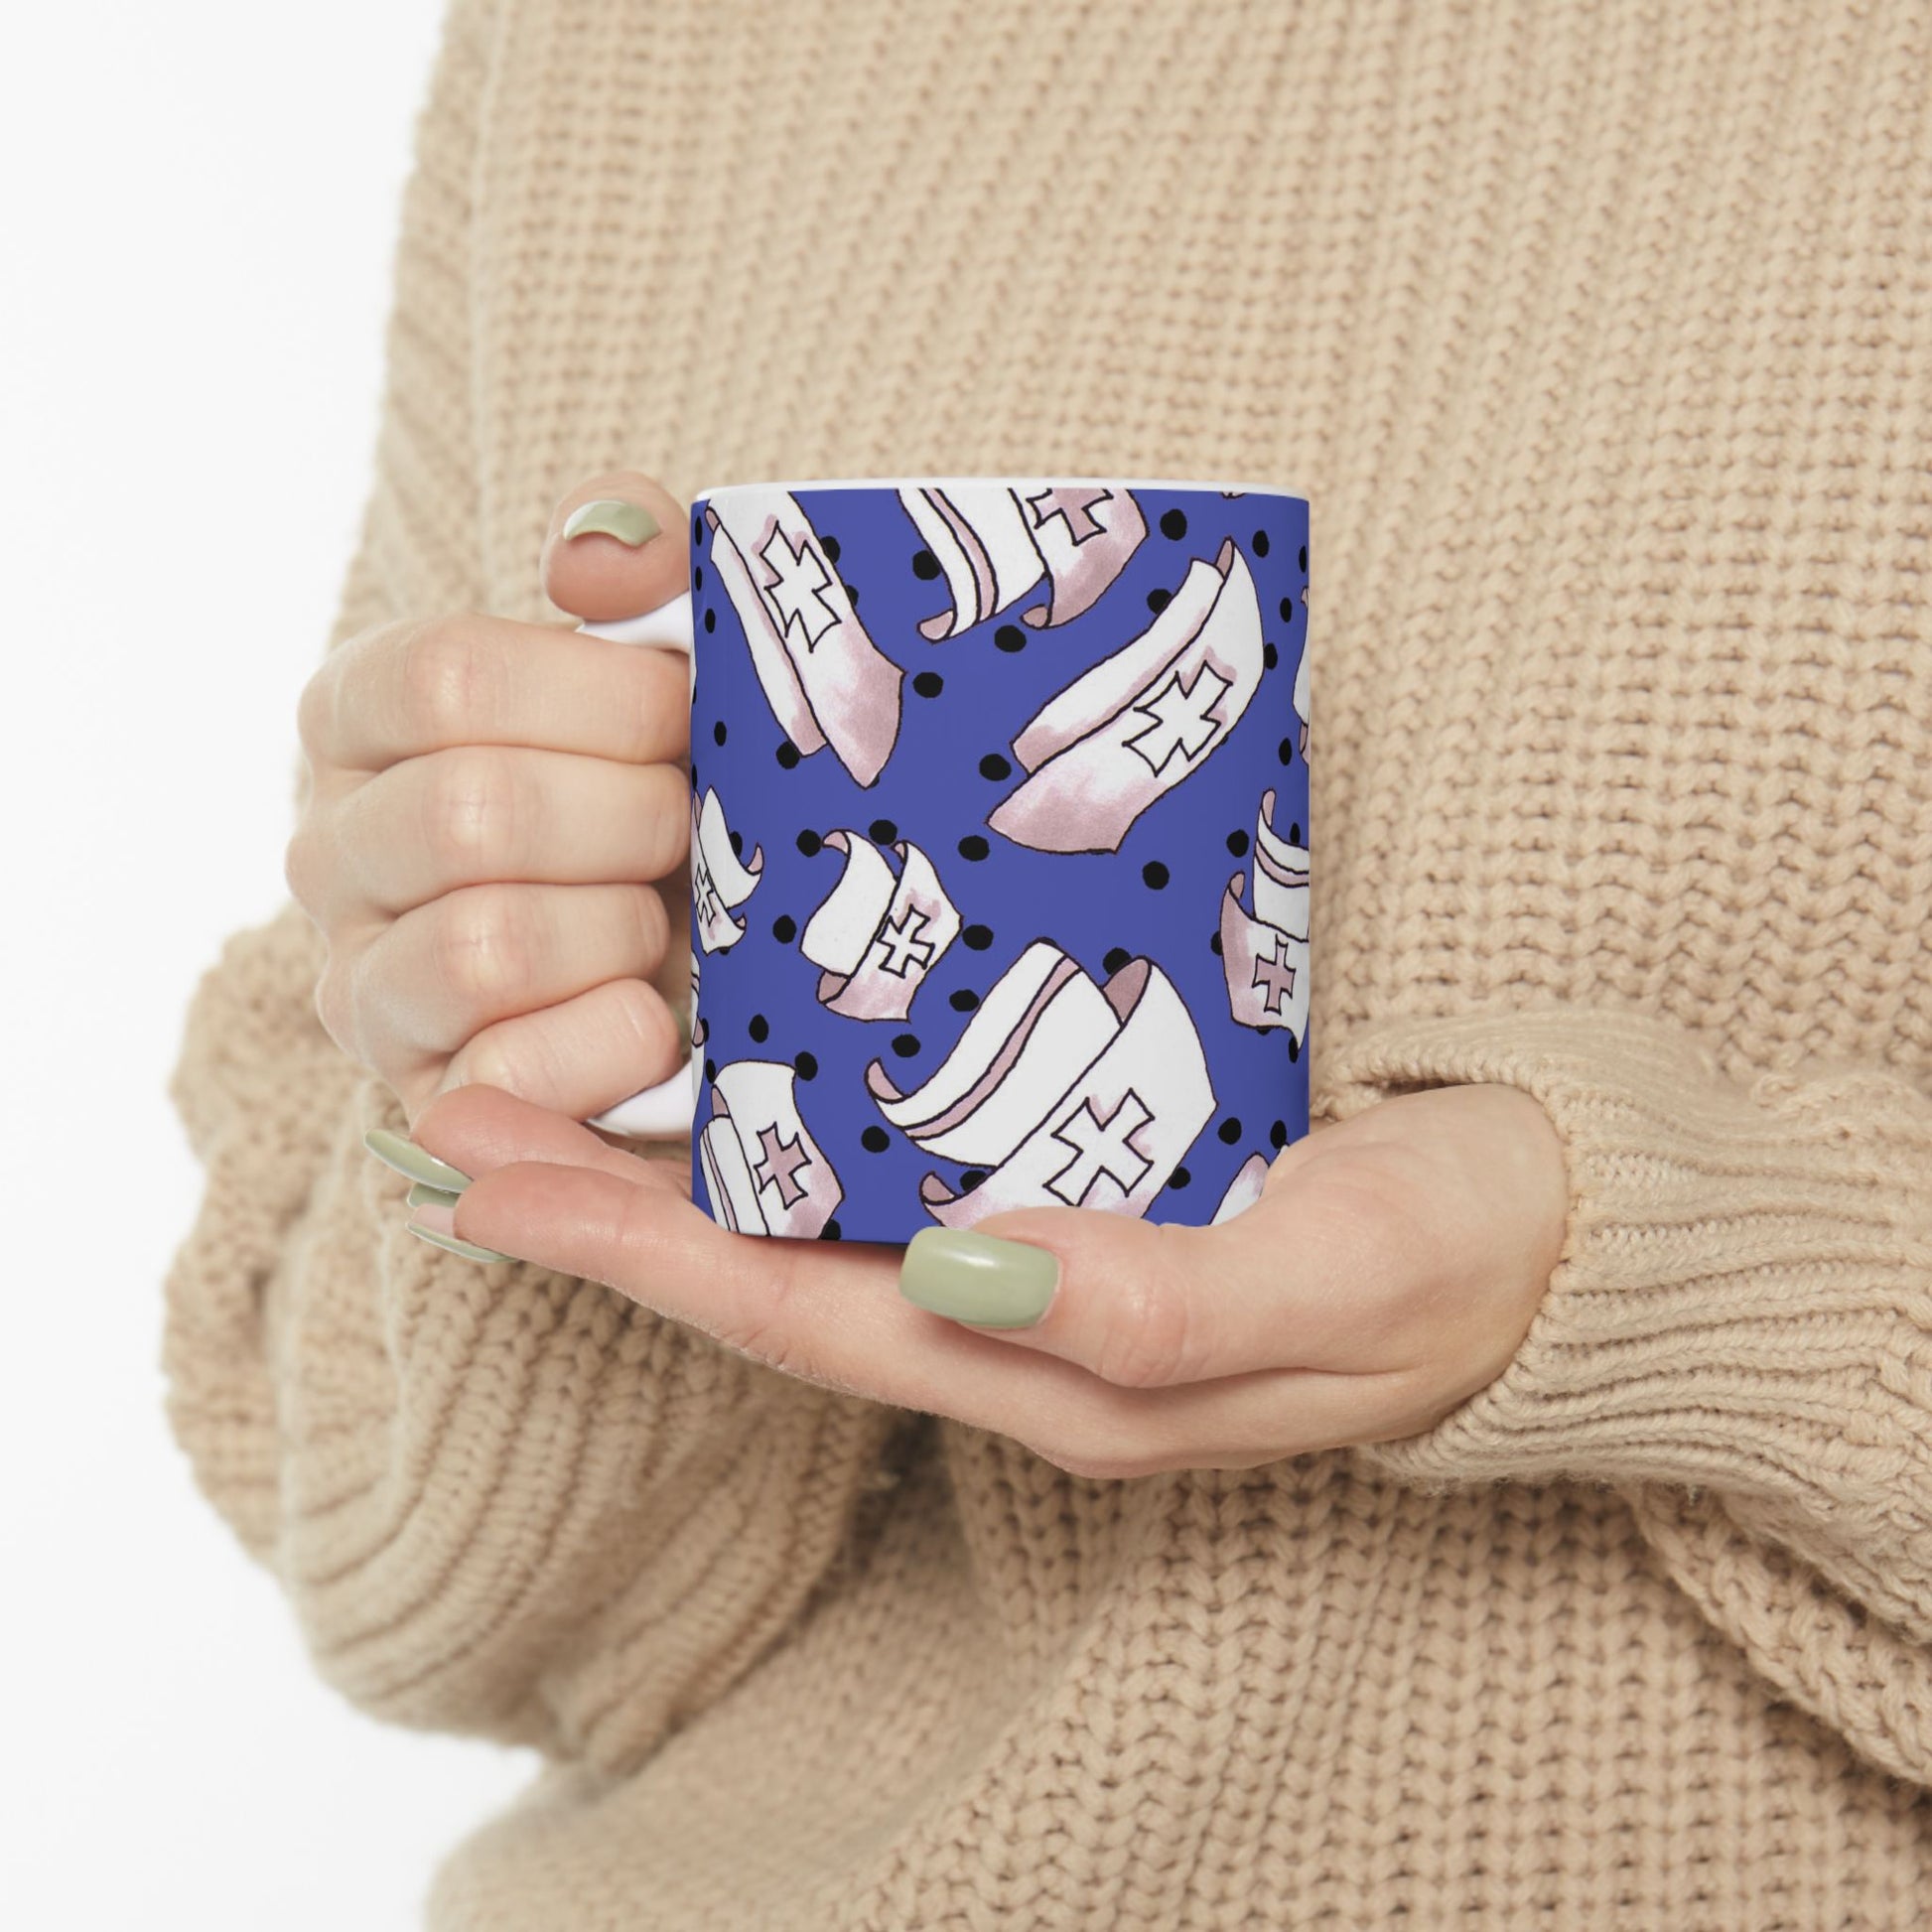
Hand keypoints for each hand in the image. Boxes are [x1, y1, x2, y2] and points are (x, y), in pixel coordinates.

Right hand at [287, 472, 693, 1125]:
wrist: (705, 961)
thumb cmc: (669, 788)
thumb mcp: (663, 661)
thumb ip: (636, 567)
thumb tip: (597, 553)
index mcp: (363, 717)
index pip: (444, 678)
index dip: (601, 699)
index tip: (685, 716)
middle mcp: (330, 849)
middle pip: (471, 813)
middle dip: (632, 821)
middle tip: (692, 828)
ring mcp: (363, 986)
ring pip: (483, 945)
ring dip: (622, 930)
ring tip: (666, 922)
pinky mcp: (425, 1100)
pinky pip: (506, 1075)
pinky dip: (611, 1042)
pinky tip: (659, 1018)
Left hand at [393, 1080, 1568, 1476]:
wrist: (1567, 1233)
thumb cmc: (1462, 1255)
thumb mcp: (1336, 1279)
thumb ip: (1156, 1302)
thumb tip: (963, 1273)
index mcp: (1059, 1368)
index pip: (804, 1314)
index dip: (638, 1253)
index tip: (489, 1180)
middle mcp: (1025, 1324)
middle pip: (776, 1270)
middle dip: (610, 1205)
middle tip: (461, 1115)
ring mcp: (1049, 1260)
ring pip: (827, 1218)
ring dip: (685, 1158)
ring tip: (558, 1076)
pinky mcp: (1089, 1187)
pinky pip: (910, 1164)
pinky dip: (806, 1118)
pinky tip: (756, 1051)